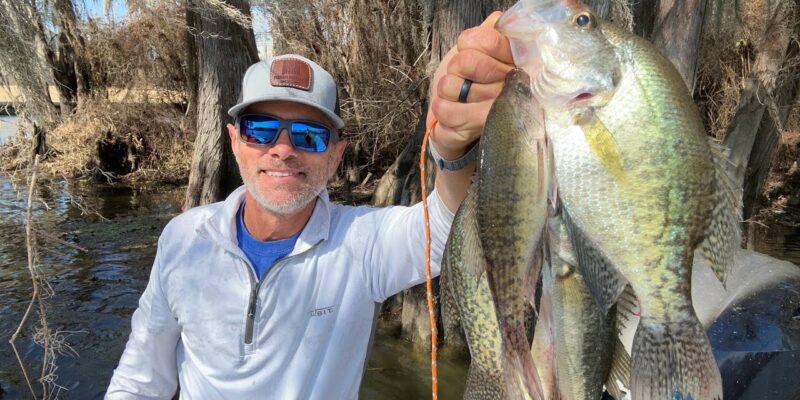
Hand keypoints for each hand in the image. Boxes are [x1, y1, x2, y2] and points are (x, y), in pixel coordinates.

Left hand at [427, 11, 514, 159]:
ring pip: (452, 85)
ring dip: (448, 90)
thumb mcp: (479, 47)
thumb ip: (492, 30)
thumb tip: (498, 23)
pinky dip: (441, 108)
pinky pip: (446, 109)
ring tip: (460, 96)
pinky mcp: (481, 127)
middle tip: (465, 78)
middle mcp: (514, 82)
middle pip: (467, 62)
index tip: (470, 52)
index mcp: (517, 58)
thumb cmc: (469, 81)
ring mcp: (500, 106)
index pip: (487, 40)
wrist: (460, 120)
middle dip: (455, 69)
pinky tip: (454, 109)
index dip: (468, 44)